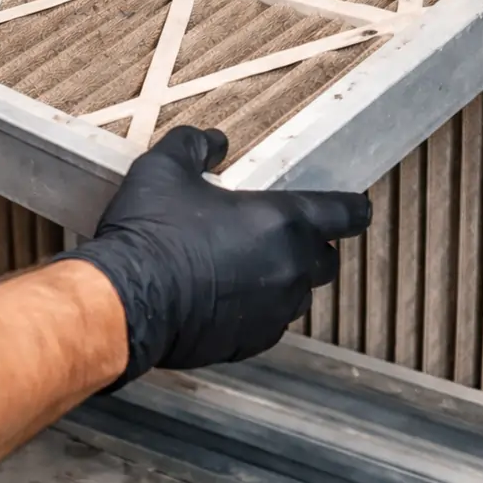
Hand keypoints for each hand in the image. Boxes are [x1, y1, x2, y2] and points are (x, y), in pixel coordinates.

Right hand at [62, 126, 371, 388]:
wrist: (126, 302)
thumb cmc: (151, 233)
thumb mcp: (164, 169)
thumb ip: (194, 145)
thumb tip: (213, 140)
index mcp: (283, 221)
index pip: (346, 214)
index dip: (353, 208)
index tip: (356, 208)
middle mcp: (290, 268)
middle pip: (325, 260)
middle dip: (311, 248)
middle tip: (280, 236)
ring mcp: (273, 311)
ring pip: (297, 296)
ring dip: (282, 281)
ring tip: (246, 268)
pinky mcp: (251, 342)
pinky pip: (268, 324)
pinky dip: (256, 311)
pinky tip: (224, 298)